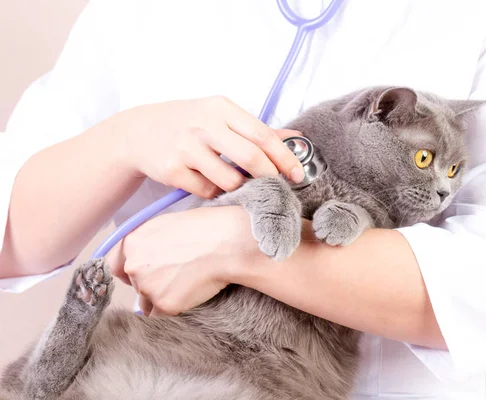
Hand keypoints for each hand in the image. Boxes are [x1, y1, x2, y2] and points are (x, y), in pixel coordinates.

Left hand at [106, 206, 255, 315]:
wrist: (228, 244)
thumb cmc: (206, 228)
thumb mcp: (168, 223)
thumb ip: (149, 241)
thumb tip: (146, 255)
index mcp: (132, 242)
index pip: (114, 264)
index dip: (130, 270)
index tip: (142, 274)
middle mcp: (134, 266)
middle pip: (134, 285)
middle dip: (151, 284)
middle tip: (176, 277)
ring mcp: (148, 287)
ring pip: (147, 302)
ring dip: (162, 298)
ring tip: (187, 284)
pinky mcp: (165, 305)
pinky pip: (162, 315)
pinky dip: (174, 308)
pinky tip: (190, 294)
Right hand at [115, 96, 304, 197]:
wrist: (138, 132)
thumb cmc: (188, 123)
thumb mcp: (220, 115)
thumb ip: (257, 129)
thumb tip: (295, 138)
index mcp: (221, 108)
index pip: (262, 134)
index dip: (284, 157)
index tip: (297, 174)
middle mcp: (203, 125)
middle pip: (250, 158)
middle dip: (270, 177)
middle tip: (278, 188)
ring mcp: (186, 148)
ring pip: (229, 180)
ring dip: (239, 187)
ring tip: (234, 181)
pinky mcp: (172, 170)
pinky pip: (206, 190)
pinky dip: (214, 191)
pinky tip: (208, 180)